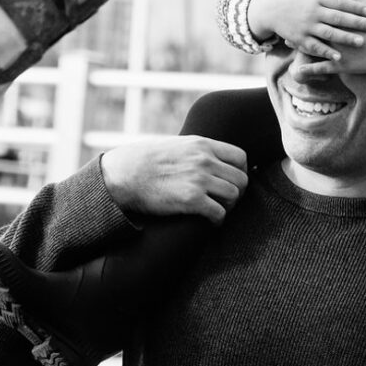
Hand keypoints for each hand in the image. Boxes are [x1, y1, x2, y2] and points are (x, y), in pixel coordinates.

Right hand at [100, 136, 248, 224]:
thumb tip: (213, 160)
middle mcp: (204, 160)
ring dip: (228, 207)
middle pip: (240, 179)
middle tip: (226, 201)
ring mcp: (199, 179)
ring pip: (234, 196)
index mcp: (202, 144)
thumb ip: (198, 150)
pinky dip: (218, 220)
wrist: (125, 174)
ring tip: (217, 210)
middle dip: (237, 193)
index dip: (240, 172)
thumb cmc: (147, 160)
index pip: (240, 157)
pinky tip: (210, 221)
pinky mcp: (191, 200)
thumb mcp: (177, 145)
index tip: (232, 181)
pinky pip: (219, 213)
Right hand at [248, 0, 365, 59]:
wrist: (268, 7)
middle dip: (356, 23)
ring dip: (345, 38)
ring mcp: (305, 25)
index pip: (339, 2)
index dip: (355, 7)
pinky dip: (326, 52)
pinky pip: (314, 46)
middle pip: (338, 17)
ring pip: (329, 33)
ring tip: (361, 42)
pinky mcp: (298, 38)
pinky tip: (339, 57)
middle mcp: (311, 11)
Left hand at [288, 0, 365, 82]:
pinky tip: (298, 71)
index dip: (305, 7)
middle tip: (285, 20)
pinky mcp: (340, 65)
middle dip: (298, 24)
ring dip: (300, 44)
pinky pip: (321, 68)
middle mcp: (336, 35)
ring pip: (314, 47)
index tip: (293, 3)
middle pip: (312, 28)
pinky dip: (309, 70)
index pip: (320, 11)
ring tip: (287, 42)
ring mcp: (337, 51)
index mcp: (341, 20)